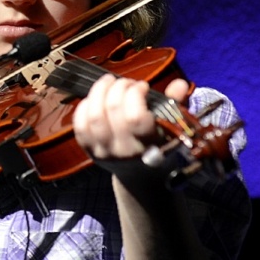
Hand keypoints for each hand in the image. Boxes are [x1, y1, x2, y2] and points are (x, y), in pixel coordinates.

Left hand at [73, 74, 189, 174]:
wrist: (142, 178)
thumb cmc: (160, 147)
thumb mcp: (172, 129)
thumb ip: (175, 105)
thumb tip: (180, 84)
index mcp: (147, 145)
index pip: (134, 117)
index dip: (135, 94)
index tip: (143, 86)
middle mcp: (123, 150)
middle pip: (112, 110)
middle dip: (118, 87)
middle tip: (126, 82)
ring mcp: (103, 151)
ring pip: (93, 116)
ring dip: (99, 91)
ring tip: (108, 82)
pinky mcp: (89, 151)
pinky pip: (79, 125)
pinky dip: (84, 106)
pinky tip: (95, 97)